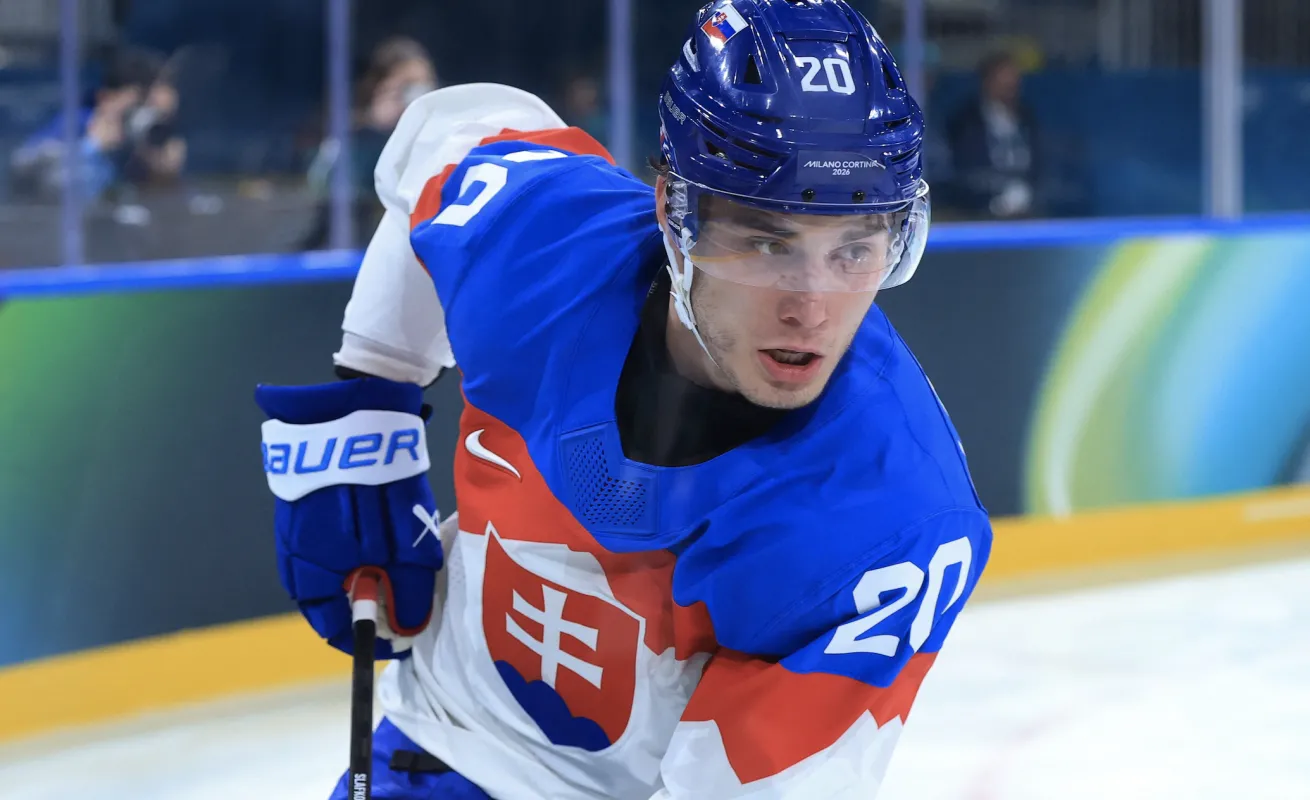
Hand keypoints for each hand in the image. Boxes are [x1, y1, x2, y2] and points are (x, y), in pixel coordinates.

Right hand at [256, 377, 443, 657]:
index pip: (334, 628)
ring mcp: (297, 528)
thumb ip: (408, 592)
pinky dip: (357, 548)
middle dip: (370, 606)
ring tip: (401, 566)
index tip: (402, 639)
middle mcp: (294, 557)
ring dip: (365, 575)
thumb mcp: (406, 548)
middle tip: (407, 601)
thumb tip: (409, 629)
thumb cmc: (379, 487)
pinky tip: (383, 534)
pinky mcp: (308, 503)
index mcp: (310, 576)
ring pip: (334, 570)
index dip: (371, 639)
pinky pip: (331, 542)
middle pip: (333, 600)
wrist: (353, 414)